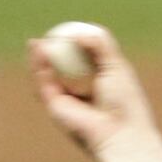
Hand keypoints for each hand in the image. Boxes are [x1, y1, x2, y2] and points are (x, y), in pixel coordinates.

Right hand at [28, 22, 151, 154]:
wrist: (119, 131)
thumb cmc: (125, 101)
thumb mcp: (117, 66)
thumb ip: (101, 45)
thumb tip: (78, 33)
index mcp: (100, 83)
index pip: (83, 61)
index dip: (74, 46)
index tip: (69, 30)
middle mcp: (82, 92)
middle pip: (62, 68)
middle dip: (51, 52)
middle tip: (48, 35)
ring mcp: (67, 100)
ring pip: (48, 75)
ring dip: (40, 58)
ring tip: (36, 42)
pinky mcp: (55, 106)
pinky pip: (43, 83)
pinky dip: (39, 67)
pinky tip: (38, 51)